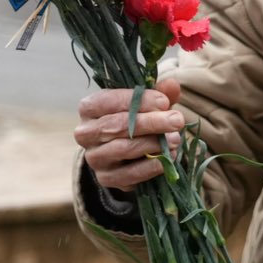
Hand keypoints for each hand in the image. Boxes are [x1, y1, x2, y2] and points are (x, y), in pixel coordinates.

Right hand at [75, 76, 184, 190]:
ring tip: (175, 139)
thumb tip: (172, 85)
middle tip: (177, 120)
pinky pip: (128, 174)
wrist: (125, 152)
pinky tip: (168, 158)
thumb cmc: (135, 118)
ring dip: (153, 144)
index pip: (109, 101)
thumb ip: (158, 93)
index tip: (165, 102)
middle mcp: (85, 133)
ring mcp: (94, 157)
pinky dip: (151, 166)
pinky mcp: (105, 178)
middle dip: (151, 122)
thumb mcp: (145, 103)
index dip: (139, 101)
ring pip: (122, 149)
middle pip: (117, 125)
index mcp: (89, 108)